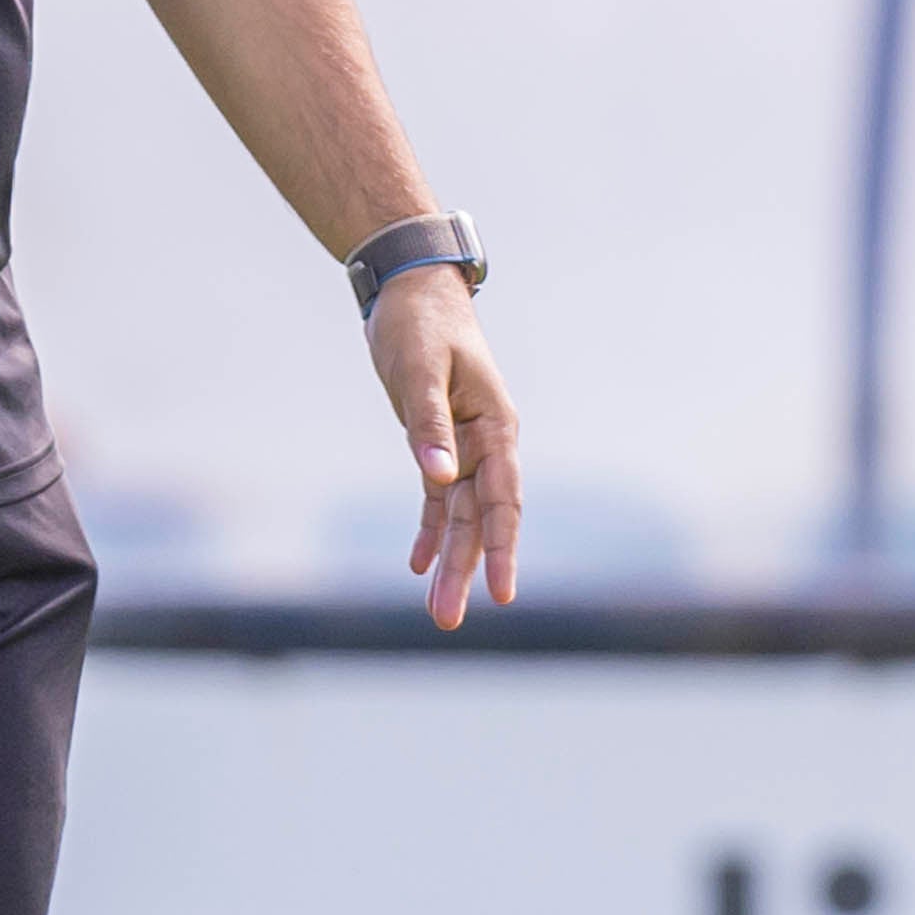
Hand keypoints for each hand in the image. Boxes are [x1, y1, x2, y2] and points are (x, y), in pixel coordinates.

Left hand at [373, 268, 519, 629]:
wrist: (411, 294)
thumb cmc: (419, 326)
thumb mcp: (418, 370)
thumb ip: (427, 424)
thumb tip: (438, 476)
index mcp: (496, 428)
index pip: (503, 500)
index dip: (502, 548)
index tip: (503, 593)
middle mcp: (487, 446)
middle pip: (479, 520)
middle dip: (466, 571)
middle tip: (447, 620)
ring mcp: (464, 449)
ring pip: (457, 516)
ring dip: (448, 562)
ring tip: (439, 611)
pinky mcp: (437, 446)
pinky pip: (436, 499)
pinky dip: (427, 531)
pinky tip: (416, 566)